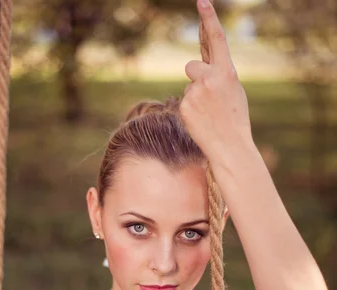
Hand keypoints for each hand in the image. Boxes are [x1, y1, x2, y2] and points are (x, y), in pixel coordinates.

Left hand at [179, 0, 253, 163]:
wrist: (230, 146)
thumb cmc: (235, 118)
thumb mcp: (234, 91)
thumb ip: (220, 75)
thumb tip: (203, 68)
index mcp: (227, 72)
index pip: (216, 39)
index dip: (209, 19)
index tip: (201, 2)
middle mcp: (210, 78)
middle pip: (191, 66)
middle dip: (196, 77)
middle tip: (208, 98)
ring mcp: (195, 92)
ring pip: (188, 86)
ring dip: (195, 97)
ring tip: (208, 114)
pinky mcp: (185, 105)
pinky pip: (184, 101)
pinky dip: (190, 110)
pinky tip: (201, 120)